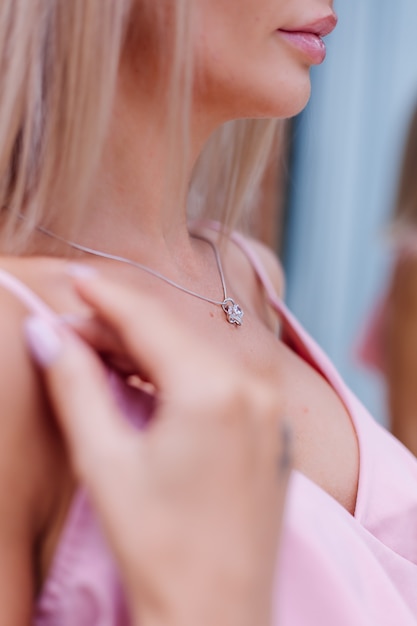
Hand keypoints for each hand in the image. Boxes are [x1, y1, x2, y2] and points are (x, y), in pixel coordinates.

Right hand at [24, 272, 290, 625]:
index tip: (78, 279)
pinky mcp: (274, 431)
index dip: (107, 297)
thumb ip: (76, 386)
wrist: (218, 615)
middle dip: (122, 326)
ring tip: (103, 352)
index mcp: (213, 391)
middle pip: (175, 335)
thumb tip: (47, 332)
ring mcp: (271, 411)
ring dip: (151, 349)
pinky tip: (151, 381)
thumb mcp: (105, 462)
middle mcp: (252, 390)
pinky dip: (183, 374)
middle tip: (75, 327)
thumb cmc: (158, 547)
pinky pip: (223, 383)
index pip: (149, 321)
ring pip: (200, 357)